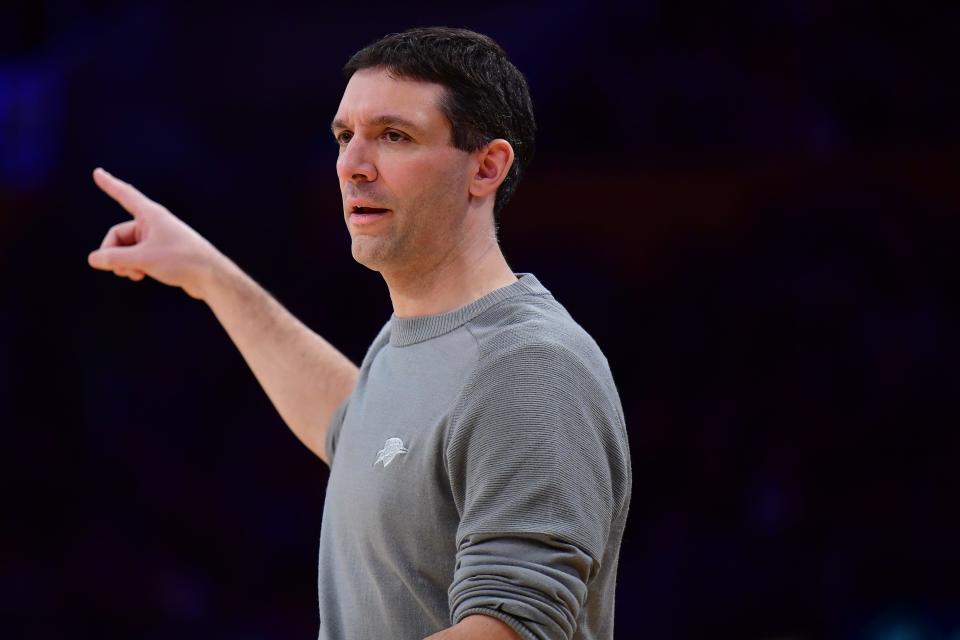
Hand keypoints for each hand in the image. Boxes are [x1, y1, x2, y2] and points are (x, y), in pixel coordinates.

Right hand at [88, 168, 222, 299]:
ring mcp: (158, 239)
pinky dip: (134, 266)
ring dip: (124, 263)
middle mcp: (154, 224)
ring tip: (133, 274)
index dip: (110, 185)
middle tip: (118, 269)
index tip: (97, 172)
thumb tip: (93, 259)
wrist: (211, 277)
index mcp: (151, 215)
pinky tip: (139, 276)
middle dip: (114, 253)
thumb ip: (115, 258)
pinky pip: (138, 257)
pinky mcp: (163, 254)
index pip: (125, 195)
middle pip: (119, 235)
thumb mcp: (143, 259)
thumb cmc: (181, 261)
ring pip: (128, 248)